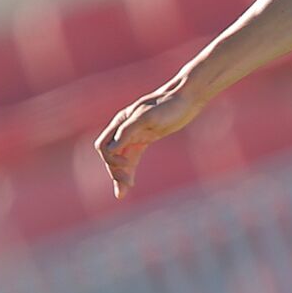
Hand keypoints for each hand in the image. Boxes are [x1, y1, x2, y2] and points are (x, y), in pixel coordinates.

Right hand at [95, 79, 203, 198]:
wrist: (187, 99)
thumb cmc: (168, 105)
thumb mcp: (147, 117)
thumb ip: (127, 131)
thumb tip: (109, 150)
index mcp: (121, 122)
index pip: (104, 146)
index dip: (111, 159)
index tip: (125, 166)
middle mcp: (124, 129)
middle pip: (111, 155)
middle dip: (115, 171)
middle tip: (125, 187)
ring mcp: (135, 135)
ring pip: (121, 159)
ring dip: (120, 175)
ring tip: (122, 193)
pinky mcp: (145, 139)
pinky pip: (132, 157)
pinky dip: (129, 170)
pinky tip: (130, 183)